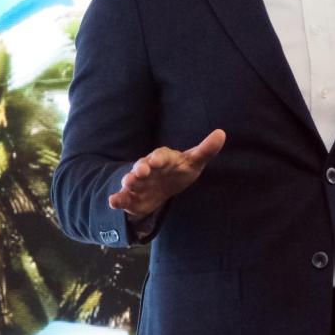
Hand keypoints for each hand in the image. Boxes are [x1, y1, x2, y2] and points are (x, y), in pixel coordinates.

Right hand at [108, 129, 225, 216]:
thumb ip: (206, 149)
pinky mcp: (132, 197)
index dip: (158, 158)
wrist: (164, 186)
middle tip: (139, 173)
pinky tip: (113, 201)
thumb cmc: (180, 170)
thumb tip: (221, 133)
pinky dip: (117, 199)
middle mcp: (148, 168)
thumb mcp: (194, 161)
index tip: (156, 160)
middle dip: (140, 168)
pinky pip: (123, 197)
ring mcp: (138, 182)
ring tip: (127, 183)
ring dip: (129, 181)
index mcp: (163, 158)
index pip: (160, 155)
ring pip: (131, 180)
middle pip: (142, 166)